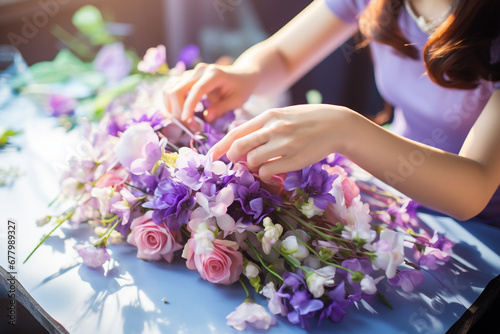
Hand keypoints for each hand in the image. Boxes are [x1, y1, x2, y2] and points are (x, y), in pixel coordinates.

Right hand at [163, 62, 258, 124]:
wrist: (241, 75)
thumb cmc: (241, 88)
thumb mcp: (237, 101)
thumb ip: (221, 109)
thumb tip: (206, 119)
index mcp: (214, 74)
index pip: (196, 90)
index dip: (189, 106)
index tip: (187, 121)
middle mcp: (199, 71)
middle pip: (177, 89)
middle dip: (178, 110)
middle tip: (189, 126)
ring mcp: (191, 72)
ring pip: (170, 88)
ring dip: (171, 107)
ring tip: (183, 122)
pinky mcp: (186, 77)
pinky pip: (171, 88)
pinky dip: (170, 102)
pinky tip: (179, 114)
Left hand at [208, 104, 352, 179]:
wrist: (336, 124)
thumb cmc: (306, 120)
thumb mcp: (282, 115)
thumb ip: (262, 126)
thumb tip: (239, 141)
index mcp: (269, 116)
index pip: (236, 132)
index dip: (221, 146)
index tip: (211, 156)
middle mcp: (274, 129)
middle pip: (239, 147)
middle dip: (232, 157)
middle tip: (236, 162)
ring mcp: (285, 144)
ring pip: (253, 161)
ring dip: (252, 166)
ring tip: (261, 163)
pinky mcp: (294, 159)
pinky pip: (268, 171)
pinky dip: (265, 174)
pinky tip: (272, 170)